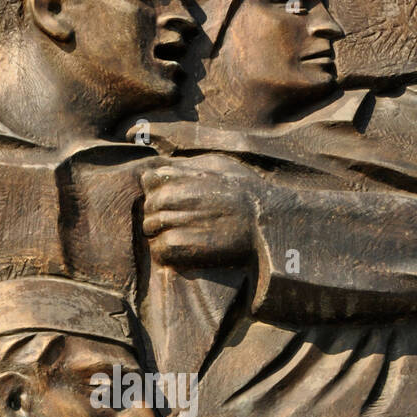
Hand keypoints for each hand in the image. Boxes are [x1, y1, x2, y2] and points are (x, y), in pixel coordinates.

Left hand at [141, 155, 259, 267]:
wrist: (268, 220)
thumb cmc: (247, 192)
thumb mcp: (220, 166)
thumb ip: (188, 167)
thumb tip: (160, 168)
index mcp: (185, 176)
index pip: (150, 179)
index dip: (157, 189)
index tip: (170, 197)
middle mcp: (178, 196)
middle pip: (148, 205)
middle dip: (156, 212)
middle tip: (176, 220)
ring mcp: (179, 220)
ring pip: (149, 227)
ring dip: (160, 232)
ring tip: (179, 234)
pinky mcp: (184, 245)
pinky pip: (159, 248)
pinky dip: (164, 251)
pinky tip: (180, 249)